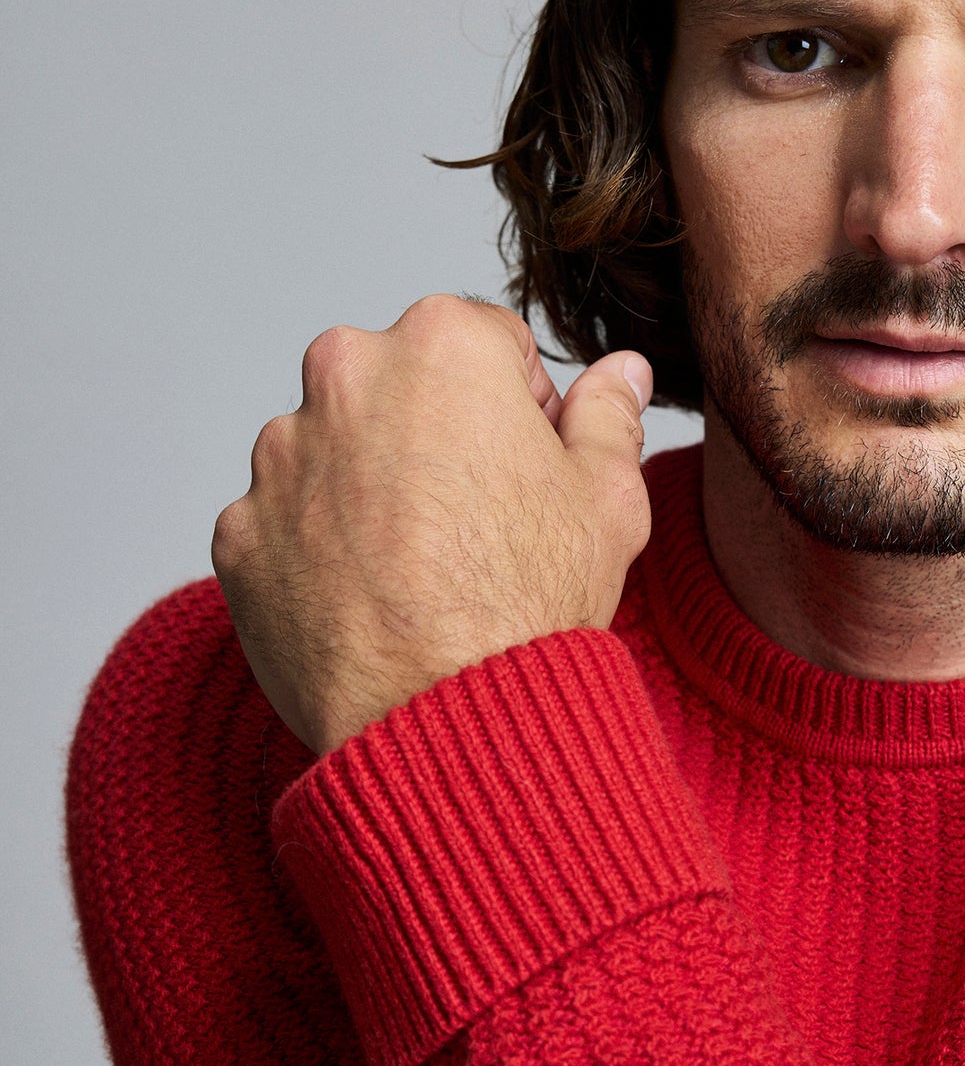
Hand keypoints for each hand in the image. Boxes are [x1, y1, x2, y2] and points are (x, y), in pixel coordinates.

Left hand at [212, 294, 653, 754]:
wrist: (447, 722)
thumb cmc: (533, 603)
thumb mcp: (606, 498)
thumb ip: (609, 415)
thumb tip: (625, 373)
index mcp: (441, 345)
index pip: (488, 343)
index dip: (520, 408)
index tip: (527, 470)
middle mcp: (344, 378)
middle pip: (398, 386)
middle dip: (433, 435)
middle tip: (476, 522)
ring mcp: (280, 457)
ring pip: (334, 452)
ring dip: (369, 490)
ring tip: (421, 572)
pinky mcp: (238, 532)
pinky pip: (284, 525)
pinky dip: (319, 553)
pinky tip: (372, 603)